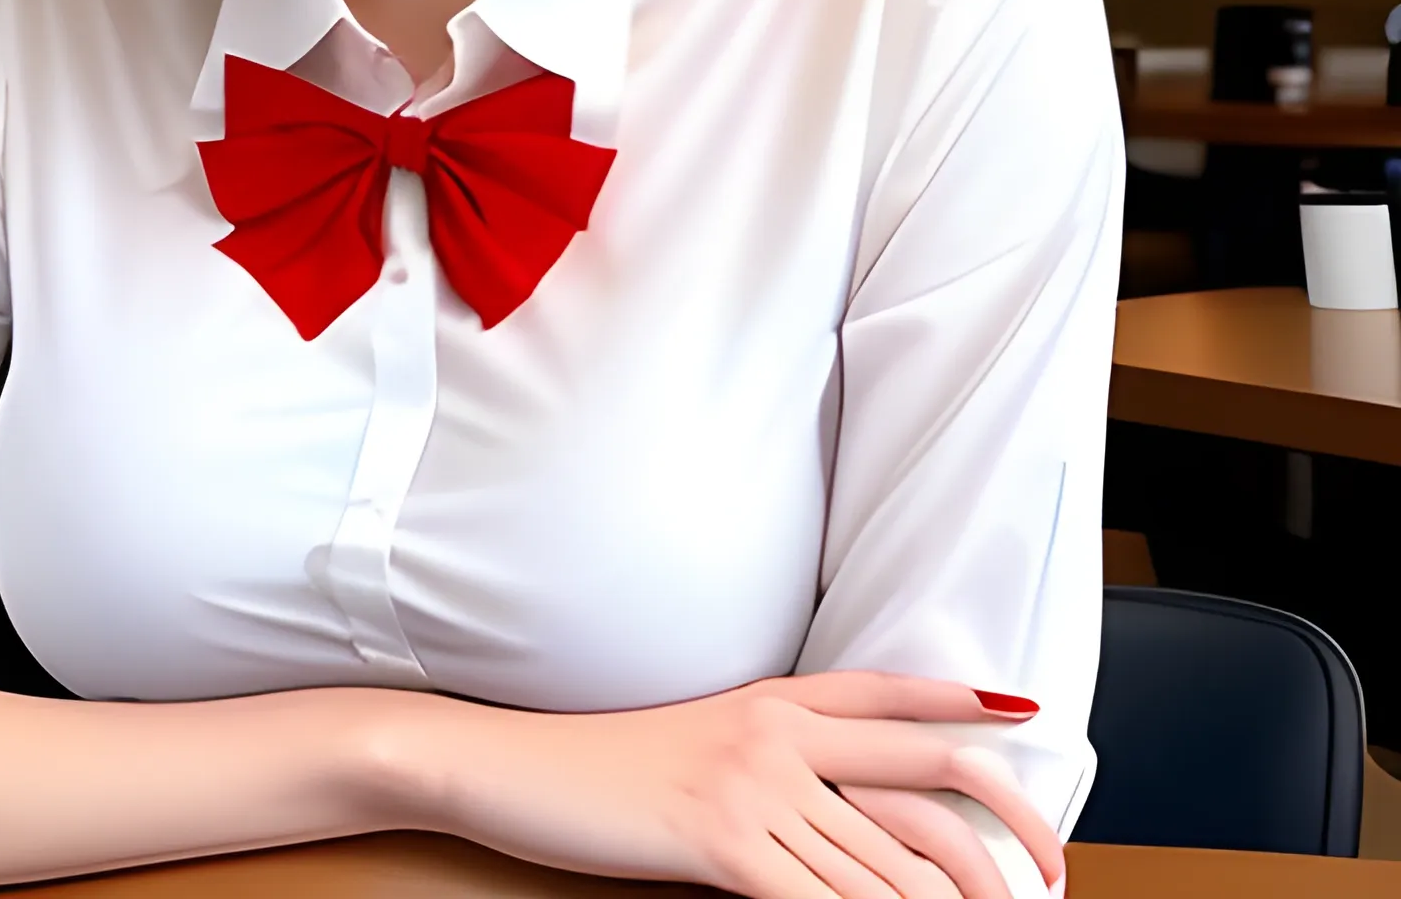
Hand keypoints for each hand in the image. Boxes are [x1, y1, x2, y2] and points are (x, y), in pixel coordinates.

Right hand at [398, 671, 1063, 898]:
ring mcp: (753, 787)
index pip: (890, 693)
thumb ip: (779, 758)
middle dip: (1005, 832)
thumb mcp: (703, 738)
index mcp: (773, 698)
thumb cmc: (606, 763)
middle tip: (1052, 877)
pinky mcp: (723, 845)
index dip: (964, 699)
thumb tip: (846, 804)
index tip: (1030, 713)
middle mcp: (776, 732)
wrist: (517, 765)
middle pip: (922, 776)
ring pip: (886, 862)